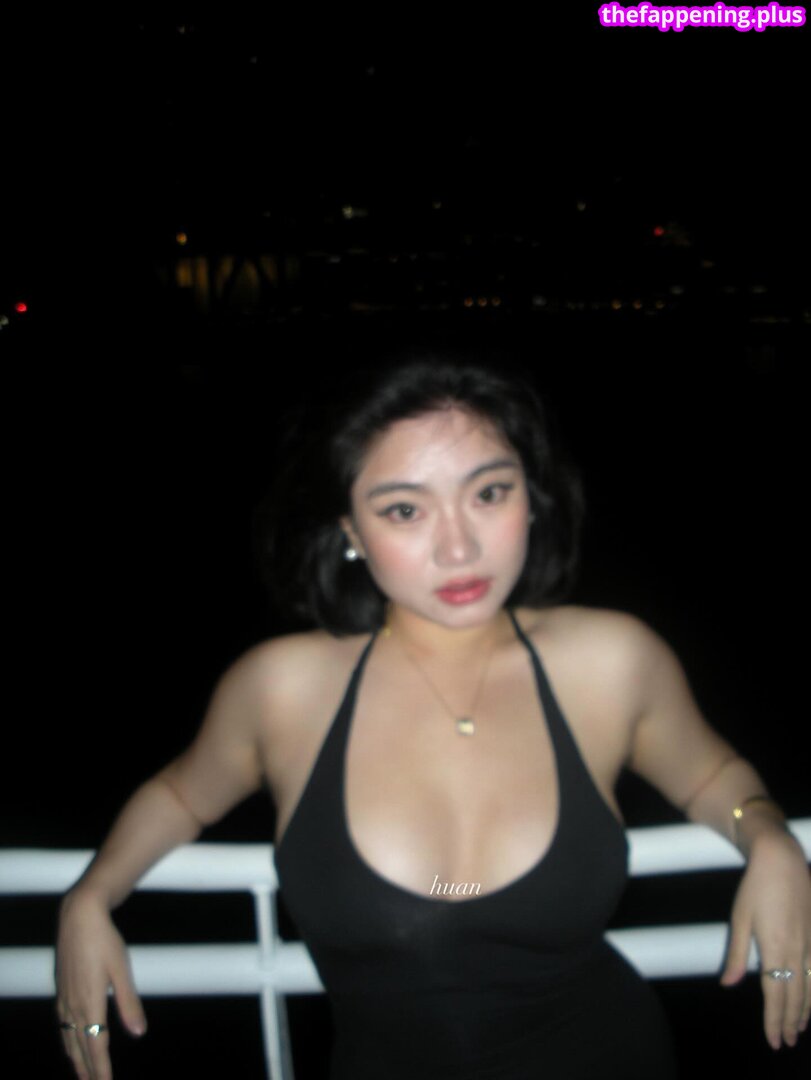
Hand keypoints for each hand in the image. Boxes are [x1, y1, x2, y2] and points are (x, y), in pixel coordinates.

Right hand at [55, 888, 146, 1079]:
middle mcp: (73, 1005)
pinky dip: (66, 1041)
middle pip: (80, 1047)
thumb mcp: (121, 970)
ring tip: (83, 1075)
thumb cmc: (104, 941)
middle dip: (87, 1070)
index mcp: (90, 1003)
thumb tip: (139, 1032)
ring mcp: (65, 998)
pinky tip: (70, 1042)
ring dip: (76, 1059)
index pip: (97, 1045)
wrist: (79, 917)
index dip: (101, 1068)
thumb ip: (129, 1003)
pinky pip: (62, 1025)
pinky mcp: (61, 990)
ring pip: (68, 1038)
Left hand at [720, 830, 810, 1049]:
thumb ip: (736, 954)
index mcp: (774, 948)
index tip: (774, 1040)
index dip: (774, 1020)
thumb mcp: (739, 919)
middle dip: (790, 1021)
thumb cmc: (755, 888)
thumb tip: (728, 983)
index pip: (775, 994)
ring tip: (799, 1028)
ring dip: (805, 1010)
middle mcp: (796, 951)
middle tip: (787, 1042)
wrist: (782, 860)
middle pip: (795, 995)